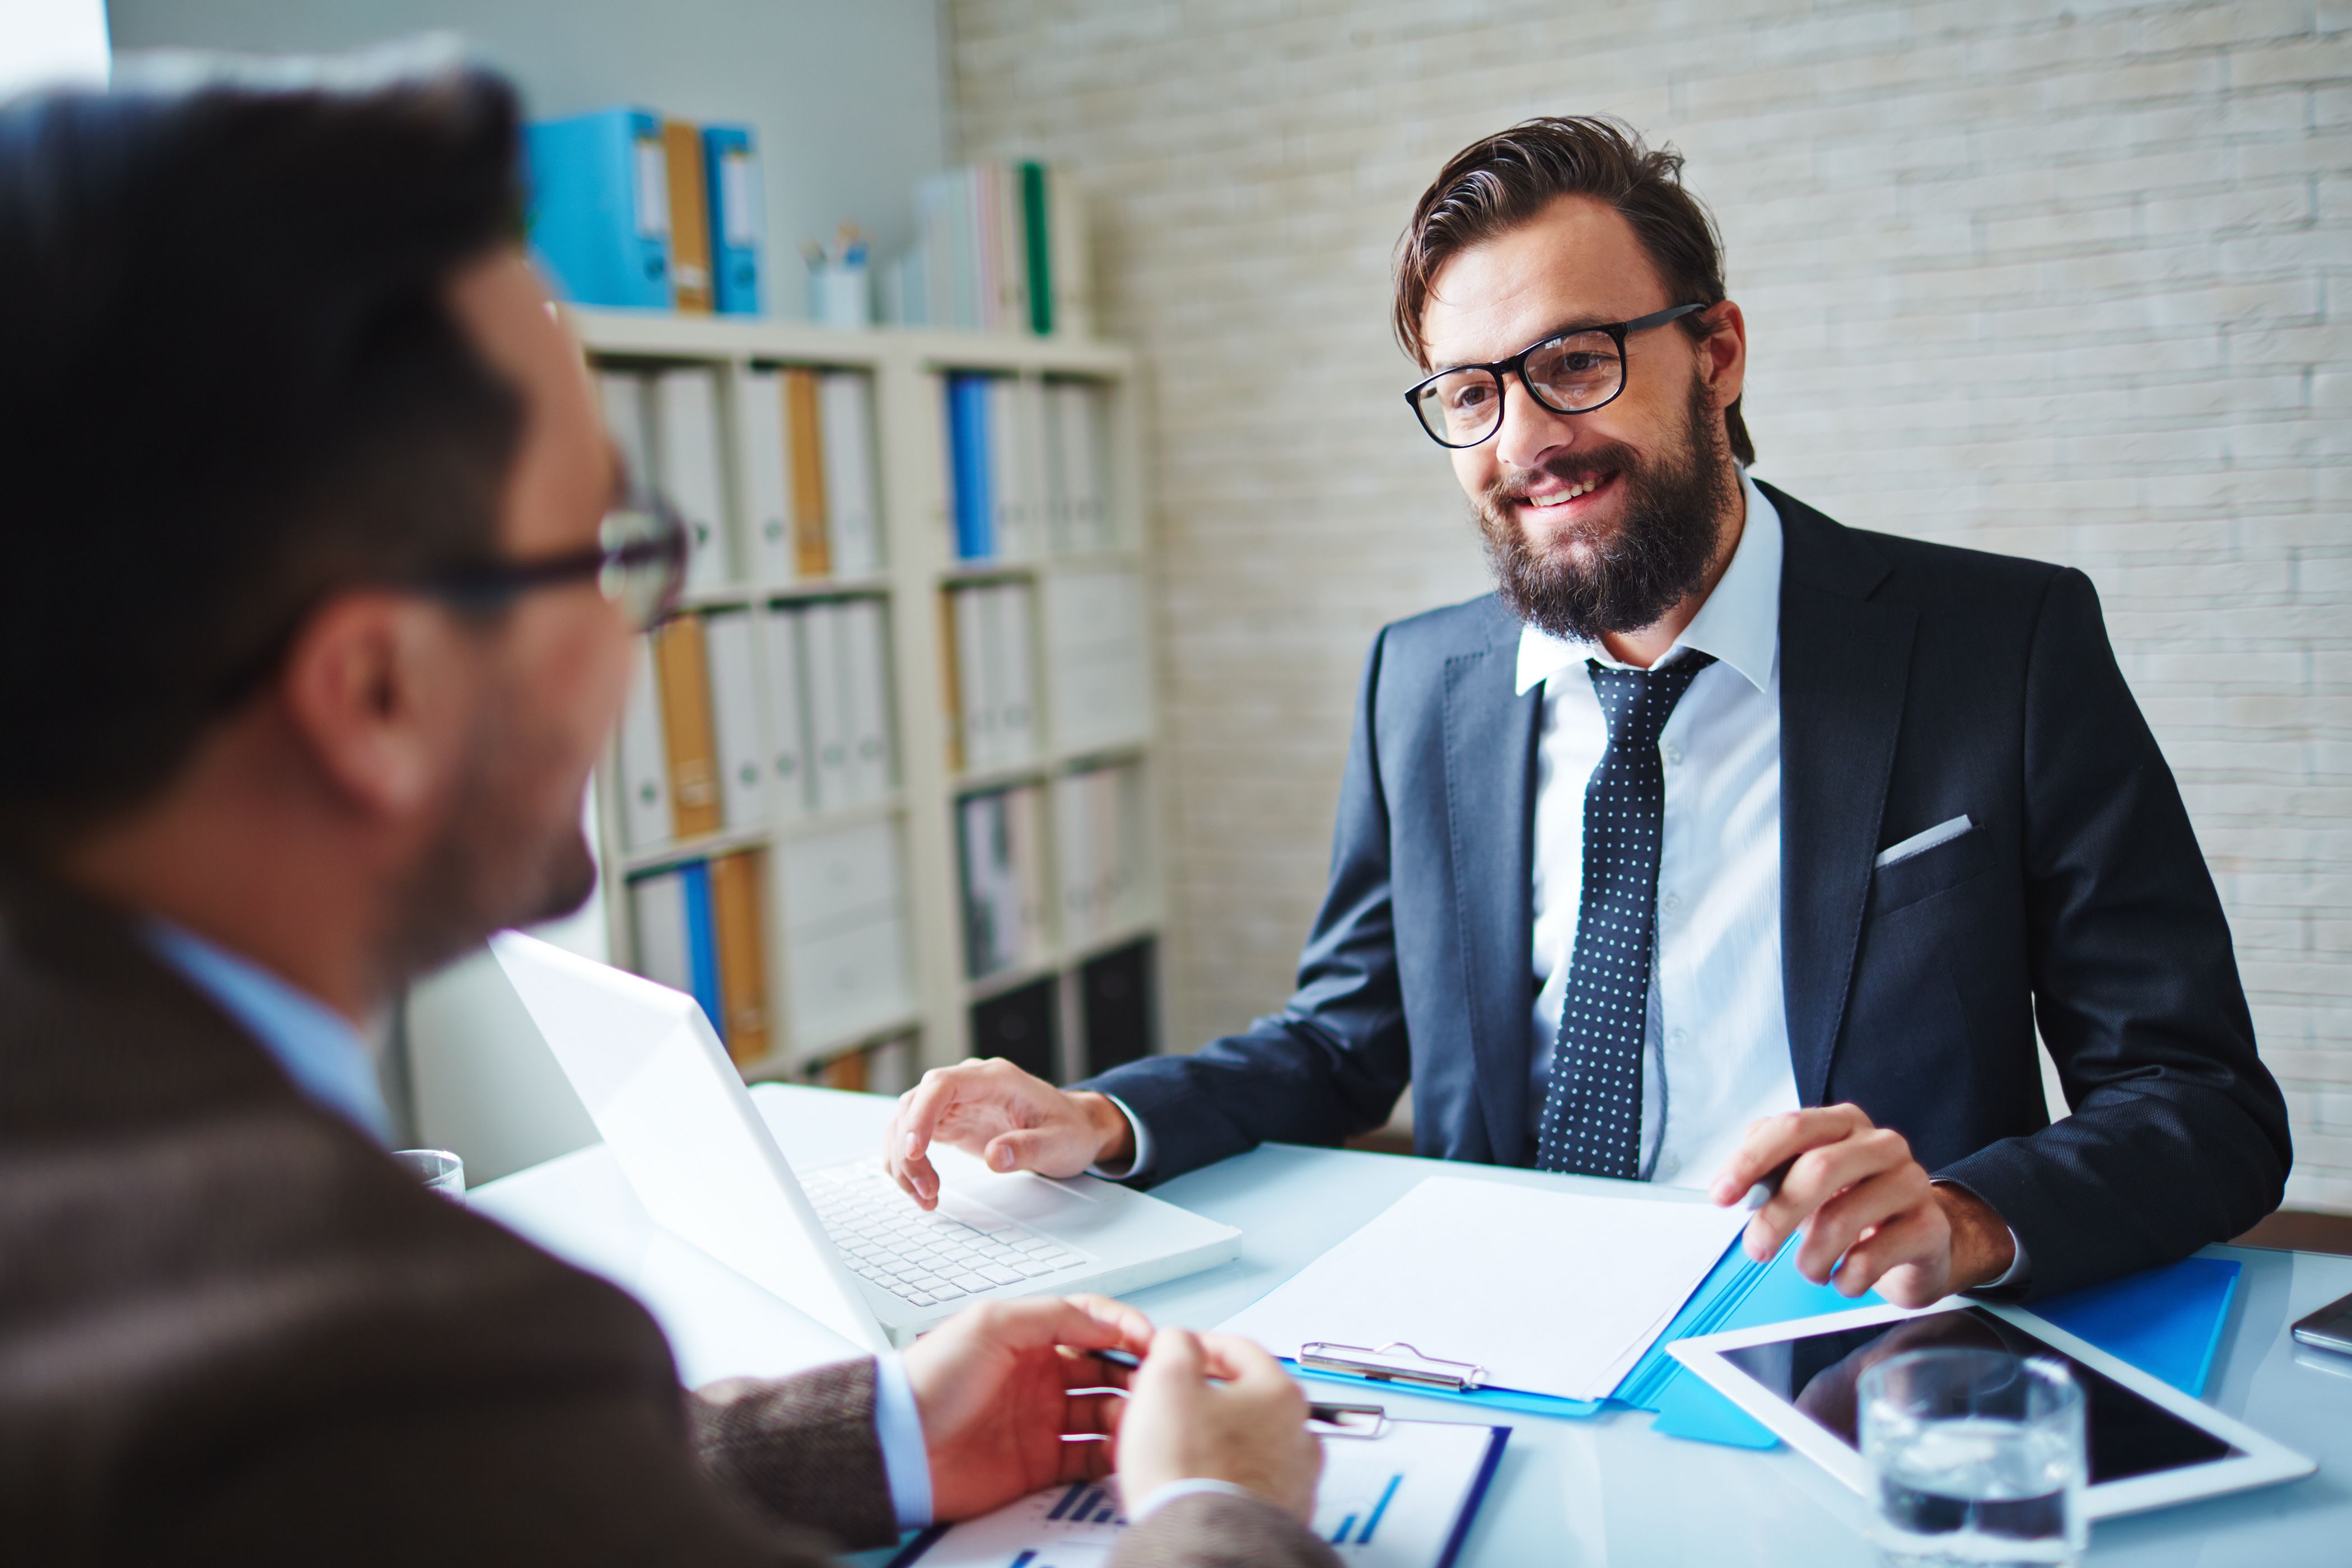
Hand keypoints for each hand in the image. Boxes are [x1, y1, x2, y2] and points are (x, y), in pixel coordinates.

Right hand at [885, 1056, 1134, 1210]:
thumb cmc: (1069, 1130)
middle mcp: (970, 1084)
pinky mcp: (950, 1120)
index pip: (942, 1085)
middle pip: (915, 1104)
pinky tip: (921, 1189)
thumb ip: (1029, 1148)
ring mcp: (956, 1101)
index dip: (921, 1115)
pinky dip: (910, 1164)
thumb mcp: (1060, 1143)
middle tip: (926, 1191)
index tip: (914, 1151)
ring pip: (907, 1121)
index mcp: (996, 1079)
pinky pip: (914, 1137)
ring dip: (905, 1160)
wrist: (1076, 1127)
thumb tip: (996, 1157)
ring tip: (925, 1197)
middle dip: (909, 1149)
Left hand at [901, 1293, 1153, 1520]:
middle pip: (1107, 1370)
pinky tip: (1123, 1452)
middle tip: (1158, 1384)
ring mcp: (1043, 1420)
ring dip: (1129, 1415)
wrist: (900, 1446)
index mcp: (1030, 1338)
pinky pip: (1089, 1459)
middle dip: (1136, 1374)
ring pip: (1105, 1414)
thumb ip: (1052, 1314)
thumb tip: (1105, 1319)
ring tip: (1143, 1420)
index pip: (1092, 1324)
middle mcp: (1042, 1376)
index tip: (1151, 1341)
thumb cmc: (930, 1380)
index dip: (1125, 1329)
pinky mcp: (1041, 1464)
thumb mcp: (989, 1324)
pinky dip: (1111, 1457)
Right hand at [1116, 1328, 1321, 1523]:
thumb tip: (1180, 1341)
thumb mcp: (1167, 1380)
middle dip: (1200, 1396)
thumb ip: (1176, 1344)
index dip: (1194, 1347)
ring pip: (1246, 1441)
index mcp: (1279, 1392)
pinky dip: (1222, 1475)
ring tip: (1174, 1449)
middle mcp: (1299, 1433)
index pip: (1236, 1348)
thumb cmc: (1191, 1472)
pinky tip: (1194, 1482)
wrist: (1203, 1542)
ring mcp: (1294, 1478)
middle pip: (1244, 1396)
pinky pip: (1247, 1481)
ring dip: (1212, 1437)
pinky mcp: (1280, 1514)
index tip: (1172, 1357)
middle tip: (1167, 1405)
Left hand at [1708, 1105, 2016, 1306]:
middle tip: (1757, 1248)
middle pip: (1818, 1169)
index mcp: (1844, 1123)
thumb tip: (1737, 1189)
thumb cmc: (1852, 1206)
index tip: (1721, 1196)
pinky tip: (1844, 1278)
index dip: (1750, 1162)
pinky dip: (1845, 1279)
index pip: (1792, 1128)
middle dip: (1776, 1215)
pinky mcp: (1929, 1228)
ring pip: (1843, 1218)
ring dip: (1811, 1257)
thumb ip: (1771, 1174)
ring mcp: (1912, 1184)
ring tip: (1809, 1269)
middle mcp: (1882, 1145)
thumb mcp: (1807, 1182)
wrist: (1921, 1240)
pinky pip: (1871, 1259)